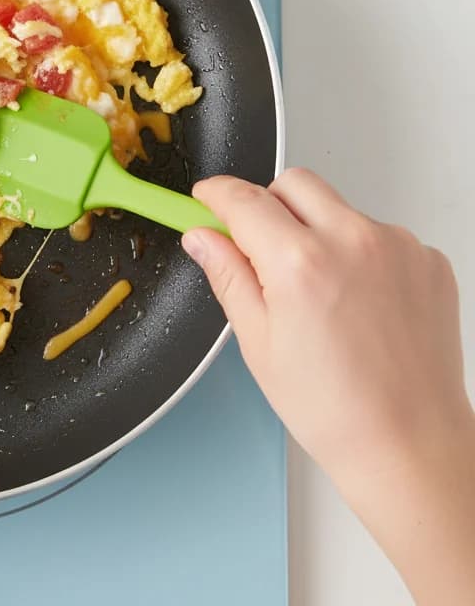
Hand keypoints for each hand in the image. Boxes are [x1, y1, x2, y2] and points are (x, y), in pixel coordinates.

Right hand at [183, 168, 474, 604]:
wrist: (409, 446)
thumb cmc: (336, 410)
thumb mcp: (258, 343)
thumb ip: (228, 275)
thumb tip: (202, 237)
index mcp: (300, 263)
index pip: (244, 199)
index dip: (216, 194)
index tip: (207, 197)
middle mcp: (353, 242)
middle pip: (294, 184)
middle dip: (268, 203)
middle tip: (260, 246)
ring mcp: (398, 247)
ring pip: (338, 207)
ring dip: (316, 229)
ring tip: (318, 290)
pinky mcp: (428, 260)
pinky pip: (378, 233)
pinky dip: (358, 252)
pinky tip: (356, 300)